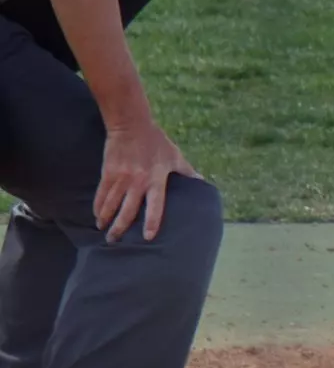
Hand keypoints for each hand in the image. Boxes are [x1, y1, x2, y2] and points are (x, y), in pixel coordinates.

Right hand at [94, 120, 199, 242]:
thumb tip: (202, 182)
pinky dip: (98, 206)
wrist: (131, 125)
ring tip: (104, 231)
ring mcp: (121, 178)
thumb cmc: (156, 142)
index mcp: (156, 179)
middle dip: (120, 228)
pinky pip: (101, 194)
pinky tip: (96, 215)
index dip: (152, 222)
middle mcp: (138, 181)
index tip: (148, 237)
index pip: (156, 205)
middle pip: (128, 210)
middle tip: (114, 241)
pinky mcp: (108, 173)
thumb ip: (187, 171)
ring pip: (111, 204)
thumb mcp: (175, 156)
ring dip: (106, 219)